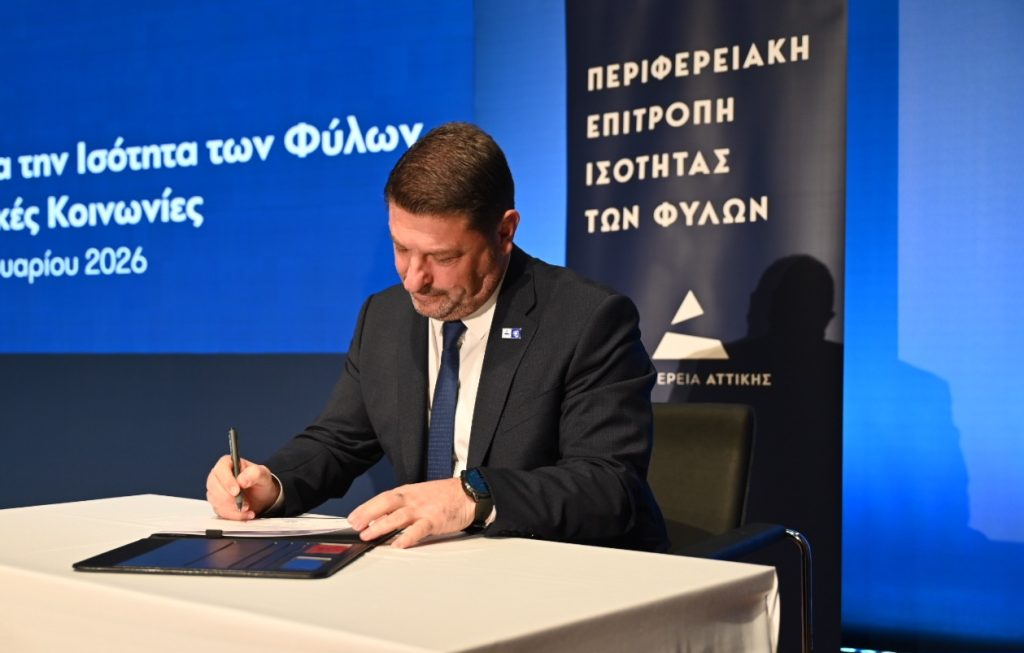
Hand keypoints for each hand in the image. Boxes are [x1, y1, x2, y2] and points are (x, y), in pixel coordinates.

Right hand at [205, 455, 279, 519]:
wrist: (262, 496)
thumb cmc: (260, 481)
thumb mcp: (263, 474)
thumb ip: (254, 473)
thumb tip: (242, 480)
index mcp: (228, 463)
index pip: (221, 470)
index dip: (227, 482)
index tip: (237, 491)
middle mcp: (218, 476)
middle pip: (215, 488)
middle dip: (231, 499)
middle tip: (245, 503)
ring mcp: (215, 490)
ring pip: (216, 502)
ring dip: (233, 509)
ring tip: (247, 508)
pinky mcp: (217, 503)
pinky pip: (220, 512)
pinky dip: (233, 515)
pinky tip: (244, 514)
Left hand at [348, 478, 474, 547]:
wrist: (468, 493)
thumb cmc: (444, 496)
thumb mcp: (419, 495)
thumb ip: (401, 506)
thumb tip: (381, 518)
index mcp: (407, 492)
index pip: (382, 498)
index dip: (366, 507)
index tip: (352, 517)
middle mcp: (412, 499)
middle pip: (386, 504)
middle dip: (368, 514)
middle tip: (355, 526)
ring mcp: (423, 509)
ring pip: (398, 516)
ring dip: (381, 526)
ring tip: (368, 536)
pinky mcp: (435, 520)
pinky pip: (419, 529)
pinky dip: (407, 537)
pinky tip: (398, 544)